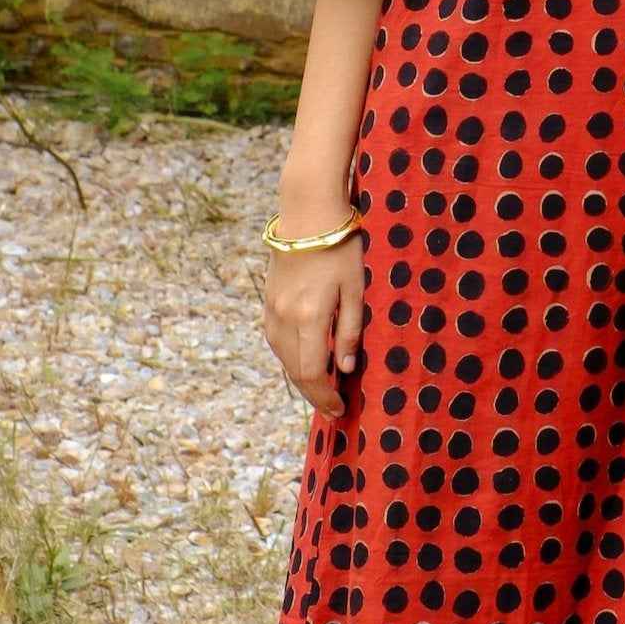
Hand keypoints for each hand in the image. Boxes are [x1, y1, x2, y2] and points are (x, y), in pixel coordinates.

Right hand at [262, 240, 363, 418]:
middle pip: (293, 371)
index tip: (340, 409)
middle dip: (314, 393)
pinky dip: (290, 355)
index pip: (310, 373)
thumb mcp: (356, 289)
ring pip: (282, 357)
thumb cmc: (340, 248)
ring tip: (323, 386)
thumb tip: (345, 369)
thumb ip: (350, 331)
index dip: (324, 397)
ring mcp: (272, 309)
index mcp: (310, 317)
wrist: (308, 214)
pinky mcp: (268, 300)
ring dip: (300, 376)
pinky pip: (276, 339)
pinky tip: (306, 357)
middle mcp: (285, 318)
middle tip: (333, 406)